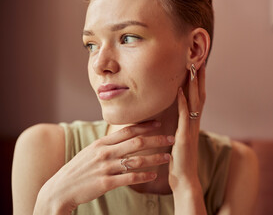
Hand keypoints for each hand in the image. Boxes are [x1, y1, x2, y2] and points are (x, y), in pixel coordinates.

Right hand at [36, 121, 173, 212]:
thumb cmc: (78, 170)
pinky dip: (143, 176)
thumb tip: (122, 135)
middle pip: (136, 142)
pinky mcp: (105, 183)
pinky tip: (154, 176)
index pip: (127, 130)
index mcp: (101, 143)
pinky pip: (129, 178)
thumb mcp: (90, 151)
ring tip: (168, 158)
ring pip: (136, 160)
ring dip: (155, 158)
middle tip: (172, 139)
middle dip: (157, 139)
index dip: (145, 126)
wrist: (60, 189)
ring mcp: (105, 167)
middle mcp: (105, 152)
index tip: (159, 123)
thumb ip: (107, 143)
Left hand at [169, 63, 205, 190]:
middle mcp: (194, 123)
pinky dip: (182, 101)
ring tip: (192, 68)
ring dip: (193, 84)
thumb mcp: (181, 140)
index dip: (198, 82)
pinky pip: (184, 115)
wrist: (185, 179)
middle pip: (200, 95)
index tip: (197, 67)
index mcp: (192, 124)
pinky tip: (180, 90)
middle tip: (198, 60)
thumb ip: (181, 127)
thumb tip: (178, 117)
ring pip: (195, 102)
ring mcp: (190, 129)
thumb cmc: (180, 161)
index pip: (198, 98)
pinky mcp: (184, 136)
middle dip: (199, 78)